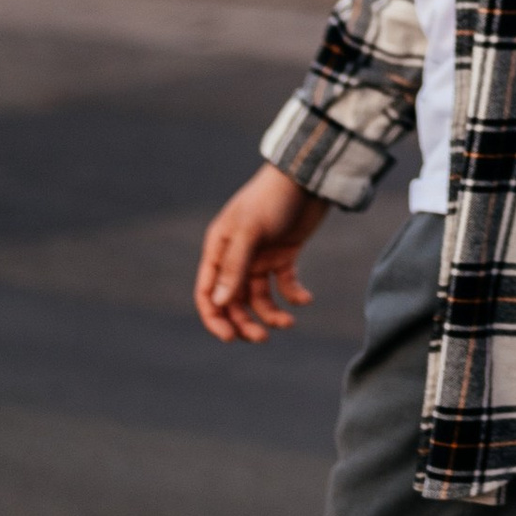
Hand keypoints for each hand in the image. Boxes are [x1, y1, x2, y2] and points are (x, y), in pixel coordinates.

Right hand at [195, 165, 330, 343]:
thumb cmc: (273, 198)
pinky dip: (294, 295)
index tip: (230, 337)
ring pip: (259, 298)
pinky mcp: (285, 255)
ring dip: (271, 314)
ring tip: (288, 322)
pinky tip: (306, 298)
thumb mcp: (251, 231)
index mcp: (219, 249)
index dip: (215, 318)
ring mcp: (261, 257)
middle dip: (245, 322)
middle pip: (233, 301)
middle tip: (262, 338)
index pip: (207, 292)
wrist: (308, 177)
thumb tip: (219, 302)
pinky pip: (285, 284)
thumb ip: (234, 267)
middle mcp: (237, 256)